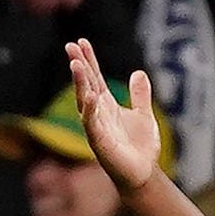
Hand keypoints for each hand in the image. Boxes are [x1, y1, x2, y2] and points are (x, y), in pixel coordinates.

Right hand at [64, 40, 167, 194]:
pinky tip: (90, 95)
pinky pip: (92, 124)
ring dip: (80, 83)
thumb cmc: (140, 147)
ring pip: (84, 101)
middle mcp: (97, 114)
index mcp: (106, 105)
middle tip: (70, 46)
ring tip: (76, 64)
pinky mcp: (99, 143)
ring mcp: (96, 127)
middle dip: (79, 66)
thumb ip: (140, 95)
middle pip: (85, 85)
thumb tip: (138, 72)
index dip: (89, 60)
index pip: (94, 78)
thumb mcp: (143, 115)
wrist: (143, 174)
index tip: (81, 41)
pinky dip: (90, 110)